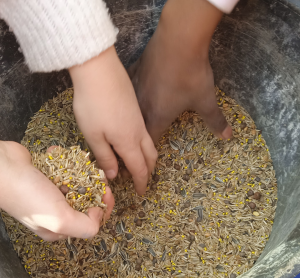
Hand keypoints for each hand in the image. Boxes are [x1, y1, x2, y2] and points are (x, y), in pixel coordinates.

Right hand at [0, 141, 113, 240]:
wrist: (1, 167)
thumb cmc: (29, 196)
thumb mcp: (60, 220)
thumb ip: (85, 226)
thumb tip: (98, 213)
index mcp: (58, 228)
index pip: (90, 222)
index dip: (103, 208)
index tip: (108, 193)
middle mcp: (55, 211)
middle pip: (86, 201)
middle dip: (96, 188)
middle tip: (99, 176)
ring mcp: (50, 192)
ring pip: (77, 182)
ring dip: (83, 172)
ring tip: (84, 164)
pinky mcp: (47, 175)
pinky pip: (63, 167)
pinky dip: (64, 160)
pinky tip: (59, 155)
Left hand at [69, 46, 156, 194]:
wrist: (99, 70)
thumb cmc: (93, 105)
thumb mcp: (93, 135)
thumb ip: (105, 156)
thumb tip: (114, 175)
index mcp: (128, 142)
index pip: (140, 169)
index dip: (141, 183)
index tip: (140, 193)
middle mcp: (139, 133)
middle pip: (151, 157)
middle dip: (148, 171)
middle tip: (141, 179)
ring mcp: (139, 120)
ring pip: (149, 145)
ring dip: (147, 158)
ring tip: (137, 163)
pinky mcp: (135, 109)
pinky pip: (144, 133)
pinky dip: (142, 145)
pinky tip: (131, 142)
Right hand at [128, 0, 231, 143]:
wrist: (179, 40)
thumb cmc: (191, 75)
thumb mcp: (205, 100)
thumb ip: (215, 120)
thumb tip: (227, 136)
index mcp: (158, 116)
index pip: (149, 140)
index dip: (150, 150)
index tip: (151, 154)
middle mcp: (142, 106)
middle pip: (137, 126)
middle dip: (139, 134)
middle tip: (142, 138)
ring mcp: (136, 87)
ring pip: (131, 107)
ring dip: (134, 115)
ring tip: (136, 118)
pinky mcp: (135, 71)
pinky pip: (130, 88)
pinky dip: (132, 93)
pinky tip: (136, 91)